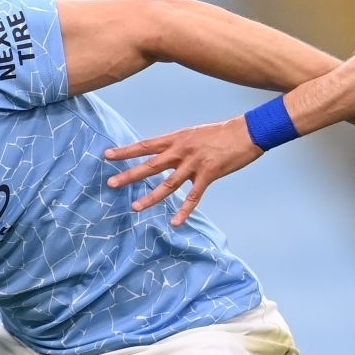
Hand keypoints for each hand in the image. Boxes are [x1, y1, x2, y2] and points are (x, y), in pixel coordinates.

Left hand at [104, 115, 261, 227]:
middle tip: (111, 183)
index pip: (146, 145)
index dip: (126, 151)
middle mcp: (181, 150)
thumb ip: (178, 145)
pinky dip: (184, 211)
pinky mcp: (209, 174)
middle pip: (150, 165)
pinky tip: (175, 222)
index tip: (108, 155)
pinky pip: (194, 196)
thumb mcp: (194, 134)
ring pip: (168, 184)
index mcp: (176, 138)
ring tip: (134, 207)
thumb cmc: (221, 133)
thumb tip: (164, 154)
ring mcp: (194, 163)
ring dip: (150, 197)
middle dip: (129, 175)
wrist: (247, 131)